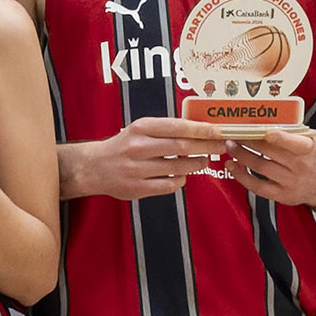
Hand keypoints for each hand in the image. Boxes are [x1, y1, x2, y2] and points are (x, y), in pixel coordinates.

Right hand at [75, 116, 237, 200]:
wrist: (94, 167)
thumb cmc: (124, 145)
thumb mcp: (140, 129)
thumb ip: (166, 129)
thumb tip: (201, 129)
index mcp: (140, 128)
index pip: (177, 126)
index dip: (201, 129)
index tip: (219, 130)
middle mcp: (138, 147)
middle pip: (181, 147)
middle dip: (206, 146)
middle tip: (221, 146)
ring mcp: (136, 169)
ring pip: (178, 168)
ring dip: (197, 164)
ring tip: (204, 161)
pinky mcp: (136, 188)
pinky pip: (168, 185)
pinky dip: (181, 181)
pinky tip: (183, 176)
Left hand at [225, 122, 315, 206]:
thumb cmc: (309, 156)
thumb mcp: (308, 140)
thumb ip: (291, 131)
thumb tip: (264, 117)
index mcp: (308, 149)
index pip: (295, 143)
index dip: (281, 138)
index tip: (266, 132)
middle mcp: (300, 166)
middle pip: (270, 152)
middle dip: (248, 140)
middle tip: (235, 132)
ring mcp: (290, 182)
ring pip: (260, 167)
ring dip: (241, 155)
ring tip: (231, 145)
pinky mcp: (280, 195)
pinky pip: (256, 186)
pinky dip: (241, 175)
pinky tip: (232, 165)